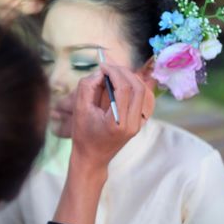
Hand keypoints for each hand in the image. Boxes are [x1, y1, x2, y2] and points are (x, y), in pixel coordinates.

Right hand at [53, 62, 148, 223]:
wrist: (92, 157)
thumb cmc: (83, 135)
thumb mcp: (79, 110)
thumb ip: (88, 87)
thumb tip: (101, 72)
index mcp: (117, 123)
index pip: (124, 89)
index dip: (114, 73)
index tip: (102, 66)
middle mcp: (132, 124)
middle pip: (138, 88)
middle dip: (124, 72)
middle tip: (109, 67)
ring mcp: (138, 124)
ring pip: (143, 92)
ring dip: (130, 77)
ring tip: (114, 73)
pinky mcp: (139, 122)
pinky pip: (143, 99)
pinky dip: (134, 86)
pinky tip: (122, 82)